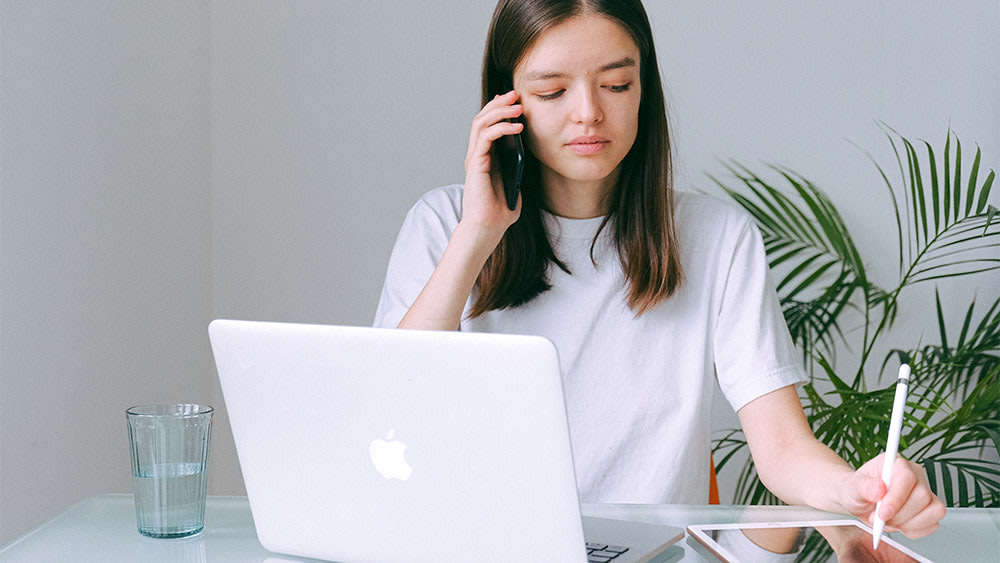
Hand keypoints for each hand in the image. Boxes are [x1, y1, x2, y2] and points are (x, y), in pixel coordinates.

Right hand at [462, 89, 523, 234]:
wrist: (488, 228)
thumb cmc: (501, 210)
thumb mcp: (516, 182)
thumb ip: (518, 166)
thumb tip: (528, 150)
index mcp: (486, 157)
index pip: (488, 125)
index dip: (500, 109)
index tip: (516, 99)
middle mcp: (477, 154)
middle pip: (483, 118)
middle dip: (499, 103)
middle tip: (515, 93)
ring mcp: (475, 158)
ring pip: (481, 123)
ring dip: (500, 111)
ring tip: (517, 105)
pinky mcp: (476, 164)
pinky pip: (486, 138)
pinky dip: (501, 128)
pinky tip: (517, 126)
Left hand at [840, 454, 945, 538]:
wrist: (859, 501)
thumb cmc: (856, 489)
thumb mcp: (852, 487)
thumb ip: (864, 487)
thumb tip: (879, 488)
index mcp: (895, 463)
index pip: (907, 477)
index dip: (896, 498)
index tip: (882, 513)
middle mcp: (915, 475)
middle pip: (922, 497)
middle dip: (899, 515)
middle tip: (880, 518)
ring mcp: (925, 491)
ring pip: (933, 511)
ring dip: (907, 523)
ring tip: (888, 521)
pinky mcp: (930, 509)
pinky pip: (933, 524)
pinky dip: (915, 530)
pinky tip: (899, 525)